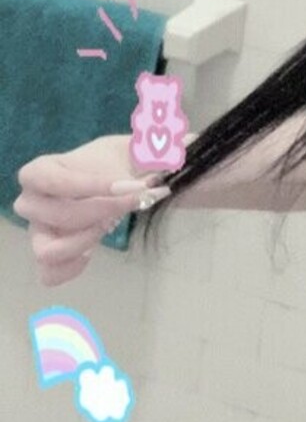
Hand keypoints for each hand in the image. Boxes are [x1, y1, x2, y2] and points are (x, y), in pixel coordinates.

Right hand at [14, 135, 170, 287]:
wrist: (126, 183)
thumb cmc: (121, 162)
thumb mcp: (135, 148)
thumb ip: (147, 152)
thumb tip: (156, 166)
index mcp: (42, 170)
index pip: (54, 180)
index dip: (91, 185)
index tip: (131, 186)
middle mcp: (33, 202)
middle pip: (59, 216)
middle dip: (104, 210)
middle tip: (136, 200)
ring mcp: (39, 230)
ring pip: (48, 250)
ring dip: (85, 240)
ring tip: (109, 224)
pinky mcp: (51, 253)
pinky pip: (49, 273)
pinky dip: (73, 267)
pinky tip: (93, 249)